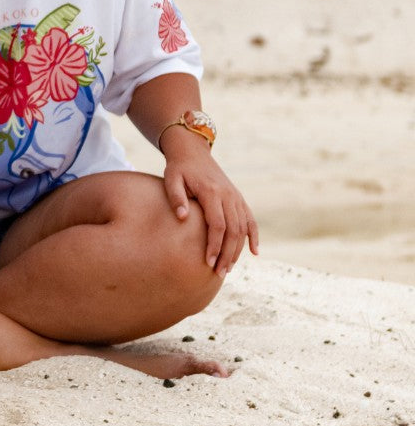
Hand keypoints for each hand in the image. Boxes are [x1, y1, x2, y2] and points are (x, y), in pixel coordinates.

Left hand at [163, 139, 259, 276]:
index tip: (207, 262)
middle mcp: (228, 195)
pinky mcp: (238, 198)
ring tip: (227, 268)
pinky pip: (250, 219)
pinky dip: (254, 236)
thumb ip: (176, 197)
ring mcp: (235, 197)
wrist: (193, 152)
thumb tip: (182, 217)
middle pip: (233, 230)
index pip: (217, 225)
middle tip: (218, 273)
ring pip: (243, 228)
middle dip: (227, 254)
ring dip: (238, 250)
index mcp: (212, 192)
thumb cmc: (179, 168)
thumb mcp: (171, 179)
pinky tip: (255, 252)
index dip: (214, 245)